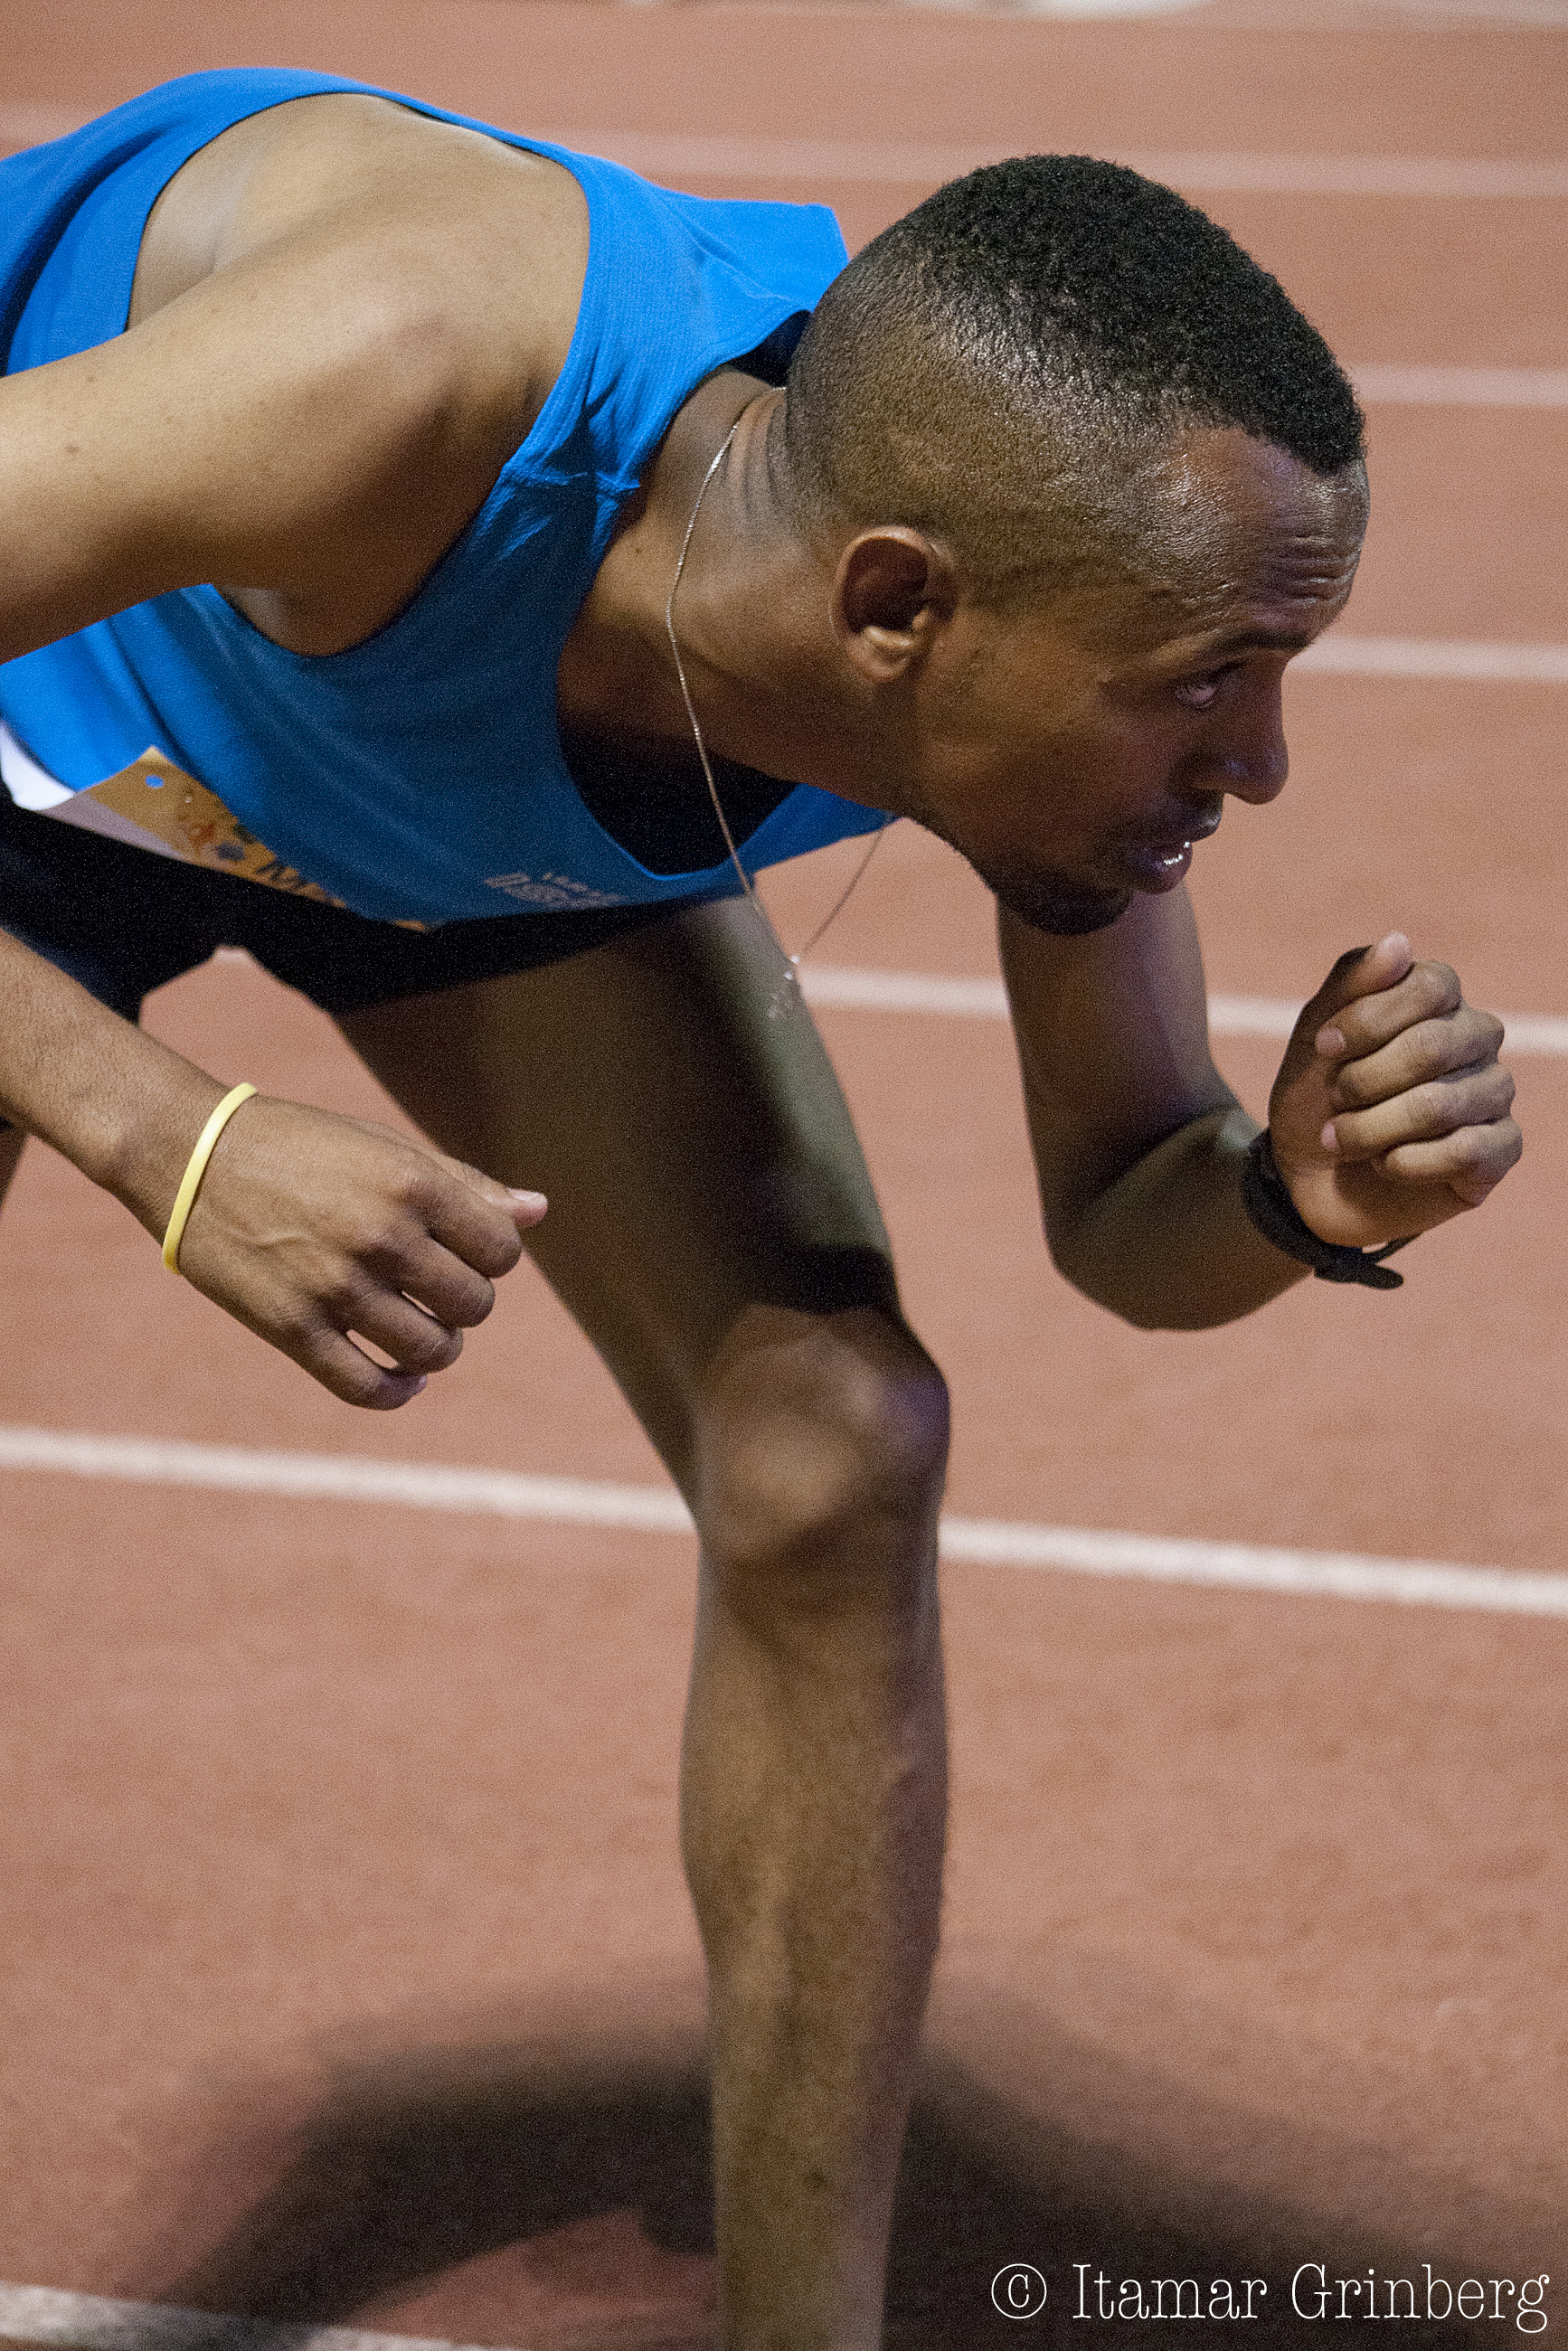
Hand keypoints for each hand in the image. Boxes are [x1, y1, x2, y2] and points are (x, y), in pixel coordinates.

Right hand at [167, 1094, 545, 1407]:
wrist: (191, 1155)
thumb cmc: (302, 1146)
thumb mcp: (387, 1148)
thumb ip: (466, 1184)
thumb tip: (539, 1212)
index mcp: (411, 1183)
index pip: (501, 1251)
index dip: (491, 1257)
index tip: (462, 1251)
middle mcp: (380, 1235)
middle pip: (473, 1305)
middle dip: (464, 1302)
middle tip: (434, 1286)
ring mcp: (335, 1286)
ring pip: (432, 1351)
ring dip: (437, 1347)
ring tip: (421, 1328)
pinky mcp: (292, 1328)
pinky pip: (367, 1388)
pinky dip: (398, 1392)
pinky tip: (405, 1379)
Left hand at [1267, 934, 1520, 1248]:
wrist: (1308, 1178)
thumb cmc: (1315, 1098)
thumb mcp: (1314, 1039)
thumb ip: (1352, 984)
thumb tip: (1399, 941)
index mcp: (1439, 998)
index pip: (1431, 985)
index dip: (1367, 1020)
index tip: (1323, 1048)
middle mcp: (1477, 1038)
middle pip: (1432, 1046)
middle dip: (1363, 1082)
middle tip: (1334, 1101)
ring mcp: (1494, 1092)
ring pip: (1441, 1105)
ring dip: (1372, 1130)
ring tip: (1344, 1141)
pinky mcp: (1500, 1149)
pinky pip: (1465, 1151)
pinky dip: (1405, 1164)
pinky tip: (1385, 1165)